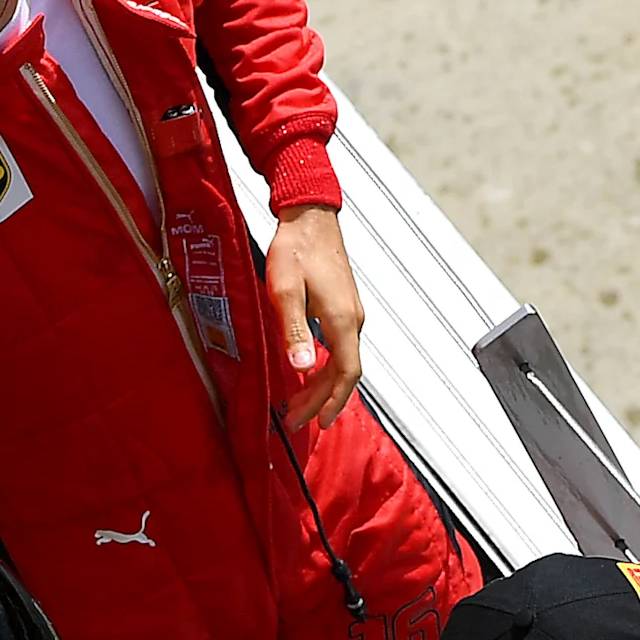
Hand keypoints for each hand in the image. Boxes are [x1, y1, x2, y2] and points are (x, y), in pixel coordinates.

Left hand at [266, 206, 363, 428]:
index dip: (334, 401)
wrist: (310, 217)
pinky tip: (307, 372)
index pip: (346, 373)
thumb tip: (303, 367)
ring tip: (298, 404)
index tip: (320, 422)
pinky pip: (338, 346)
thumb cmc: (295, 248)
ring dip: (321, 385)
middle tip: (297, 421)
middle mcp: (353, 319)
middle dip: (321, 400)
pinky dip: (324, 366)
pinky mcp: (342, 306)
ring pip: (341, 360)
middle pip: (343, 372)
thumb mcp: (285, 291)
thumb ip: (294, 330)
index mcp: (342, 320)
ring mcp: (350, 312)